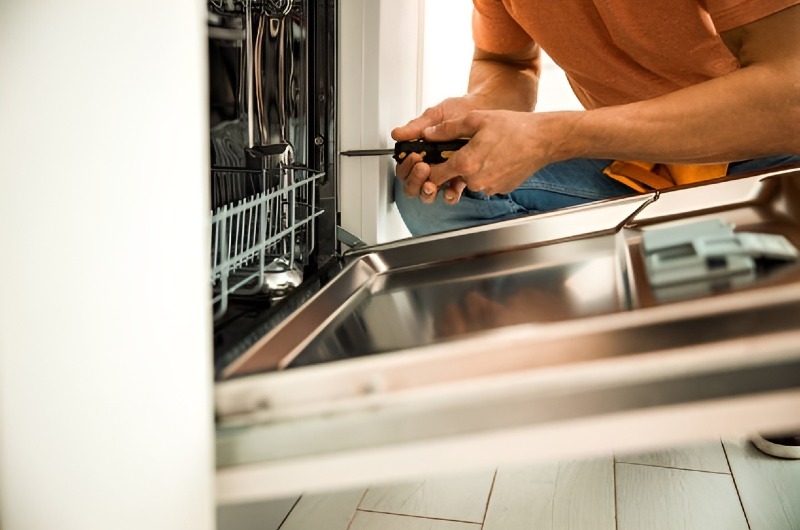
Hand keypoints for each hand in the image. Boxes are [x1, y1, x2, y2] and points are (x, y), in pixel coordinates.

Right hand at [392, 96, 484, 204]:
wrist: (482, 108)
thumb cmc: (458, 110)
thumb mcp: (435, 115)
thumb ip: (416, 126)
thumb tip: (397, 134)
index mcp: (419, 151)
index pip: (404, 169)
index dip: (405, 168)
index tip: (414, 157)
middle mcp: (430, 164)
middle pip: (413, 186)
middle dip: (414, 182)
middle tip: (423, 168)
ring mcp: (444, 172)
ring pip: (429, 193)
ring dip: (427, 191)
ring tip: (432, 184)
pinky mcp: (459, 177)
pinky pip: (451, 193)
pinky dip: (449, 195)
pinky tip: (450, 190)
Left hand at [425, 110, 570, 194]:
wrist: (542, 140)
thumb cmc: (512, 127)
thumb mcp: (475, 119)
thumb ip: (448, 129)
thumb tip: (428, 134)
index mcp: (467, 164)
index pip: (435, 175)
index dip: (428, 168)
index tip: (427, 162)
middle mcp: (477, 181)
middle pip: (453, 177)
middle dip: (454, 164)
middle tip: (466, 147)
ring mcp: (490, 188)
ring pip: (471, 180)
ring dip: (472, 168)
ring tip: (487, 149)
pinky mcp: (501, 190)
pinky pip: (486, 182)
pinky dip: (487, 172)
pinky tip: (498, 157)